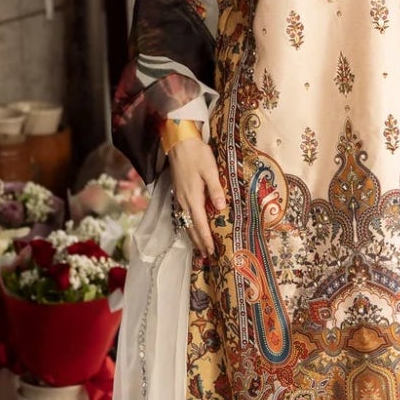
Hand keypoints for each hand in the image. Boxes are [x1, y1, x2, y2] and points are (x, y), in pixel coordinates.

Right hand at [167, 135, 225, 256]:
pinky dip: (188, 226)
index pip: (200, 224)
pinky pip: (183, 215)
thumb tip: (221, 207)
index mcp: (193, 197)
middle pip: (191, 227)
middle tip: (208, 256)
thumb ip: (215, 189)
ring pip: (186, 223)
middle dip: (199, 242)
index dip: (206, 239)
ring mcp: (179, 197)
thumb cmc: (197, 154)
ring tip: (200, 248)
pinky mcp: (178, 193)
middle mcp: (184, 201)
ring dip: (193, 236)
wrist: (179, 143)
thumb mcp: (210, 170)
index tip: (212, 251)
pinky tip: (192, 228)